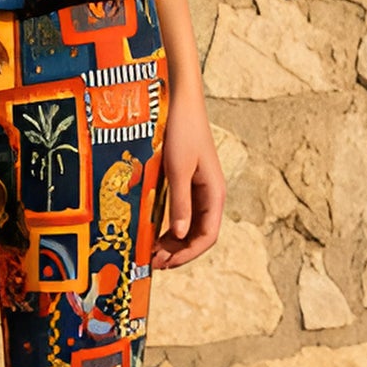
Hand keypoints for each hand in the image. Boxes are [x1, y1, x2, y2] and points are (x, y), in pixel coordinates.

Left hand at [154, 88, 224, 268]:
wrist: (182, 103)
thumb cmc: (182, 131)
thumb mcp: (178, 169)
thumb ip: (180, 202)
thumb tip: (178, 235)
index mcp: (215, 194)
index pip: (207, 236)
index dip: (187, 254)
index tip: (164, 263)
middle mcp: (211, 196)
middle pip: (199, 235)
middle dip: (178, 252)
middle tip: (152, 262)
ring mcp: (200, 190)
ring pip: (190, 227)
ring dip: (174, 243)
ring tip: (152, 252)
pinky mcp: (188, 184)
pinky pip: (183, 213)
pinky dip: (171, 227)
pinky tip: (155, 233)